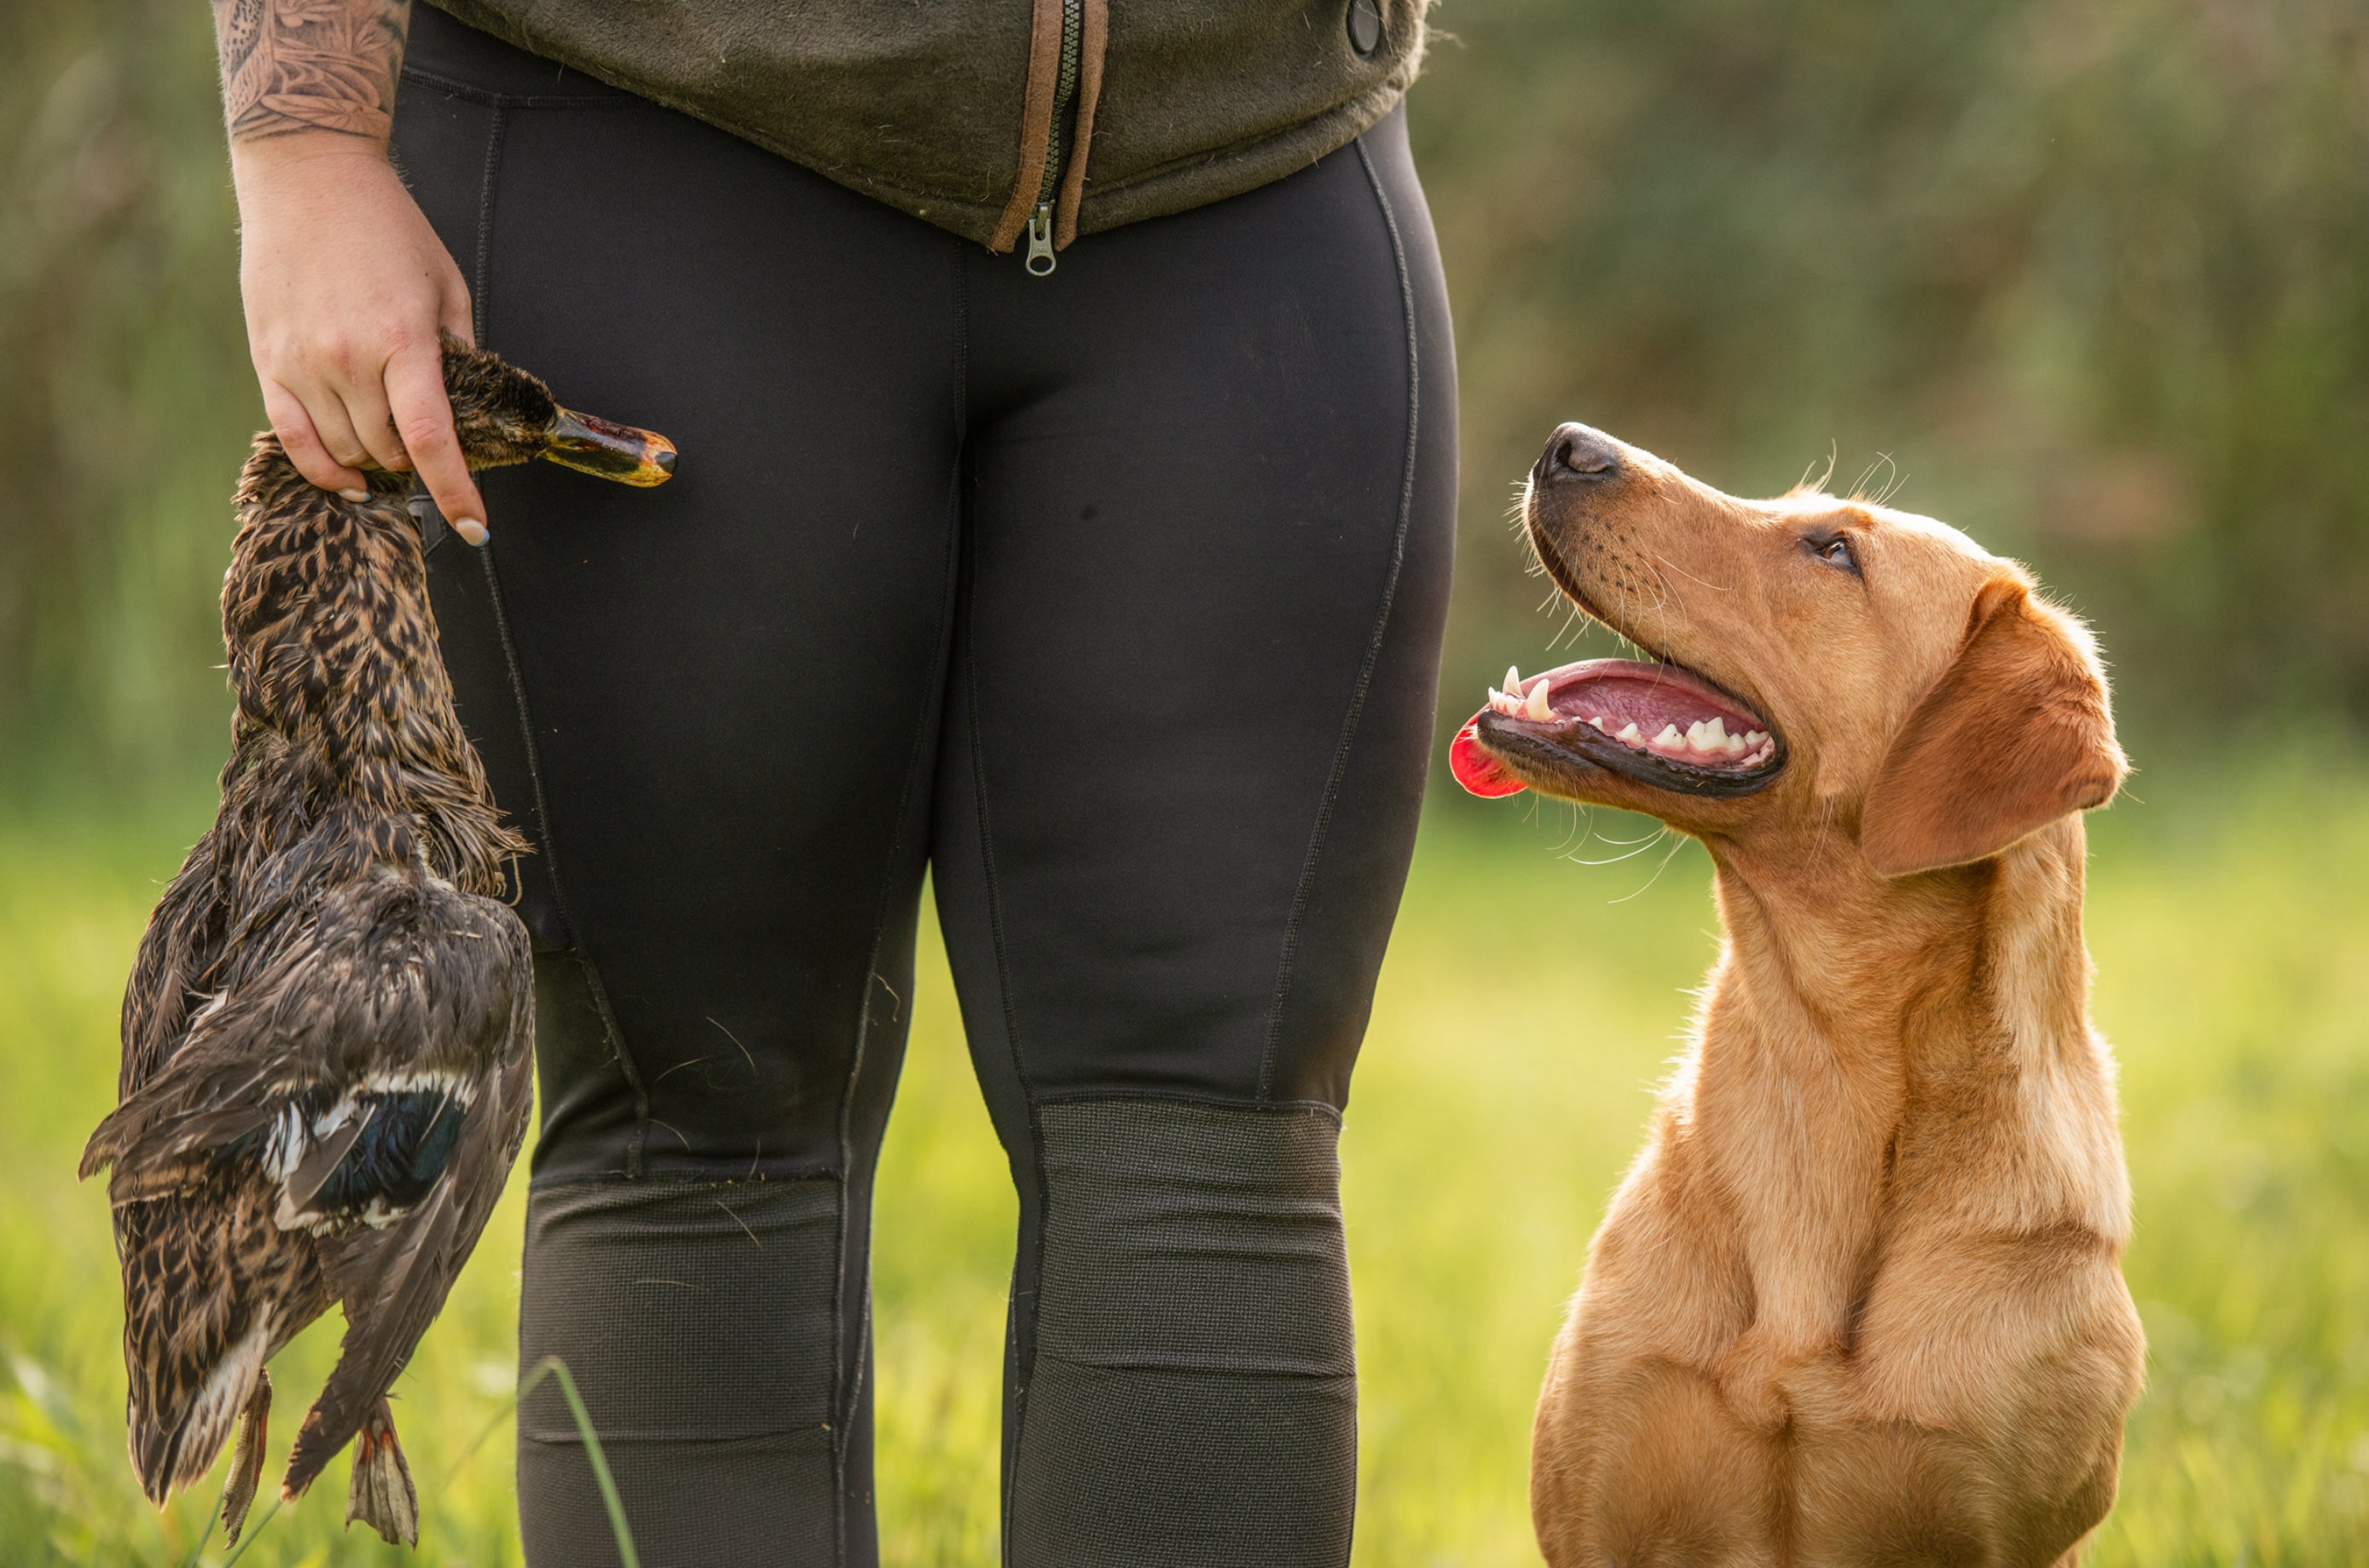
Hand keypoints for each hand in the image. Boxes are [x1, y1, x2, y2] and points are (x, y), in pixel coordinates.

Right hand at [231, 139, 487, 542]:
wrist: (309, 178)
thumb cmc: (390, 229)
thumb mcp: (446, 286)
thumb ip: (459, 353)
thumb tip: (471, 414)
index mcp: (403, 340)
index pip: (432, 440)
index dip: (456, 492)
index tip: (475, 527)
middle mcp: (349, 359)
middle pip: (387, 451)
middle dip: (417, 465)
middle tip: (432, 457)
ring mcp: (302, 361)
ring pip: (344, 450)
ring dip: (374, 464)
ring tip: (393, 455)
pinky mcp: (268, 359)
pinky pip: (292, 437)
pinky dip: (321, 468)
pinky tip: (347, 481)